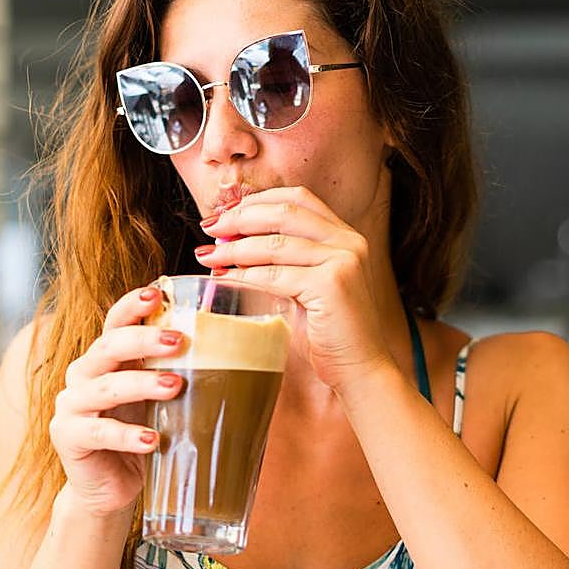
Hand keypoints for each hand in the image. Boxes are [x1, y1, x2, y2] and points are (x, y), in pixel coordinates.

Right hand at [49, 287, 185, 518]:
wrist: (112, 488)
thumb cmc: (142, 435)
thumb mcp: (159, 401)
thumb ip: (176, 374)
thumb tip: (232, 350)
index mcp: (105, 359)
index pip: (115, 322)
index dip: (132, 306)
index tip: (157, 294)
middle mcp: (83, 375)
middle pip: (108, 347)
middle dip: (143, 340)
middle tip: (179, 341)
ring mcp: (71, 405)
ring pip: (104, 387)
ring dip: (141, 384)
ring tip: (175, 386)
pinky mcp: (67, 437)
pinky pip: (97, 432)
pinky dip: (126, 435)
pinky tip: (151, 440)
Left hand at [197, 186, 395, 393]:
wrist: (360, 370)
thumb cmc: (328, 331)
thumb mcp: (305, 284)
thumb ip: (281, 260)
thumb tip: (228, 242)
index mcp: (344, 235)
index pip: (297, 198)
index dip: (257, 201)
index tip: (225, 214)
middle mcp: (348, 241)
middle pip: (284, 212)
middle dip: (240, 218)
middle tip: (210, 229)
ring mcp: (343, 260)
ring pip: (275, 243)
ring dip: (234, 249)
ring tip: (208, 256)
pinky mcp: (332, 284)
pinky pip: (275, 274)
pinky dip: (244, 275)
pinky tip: (225, 280)